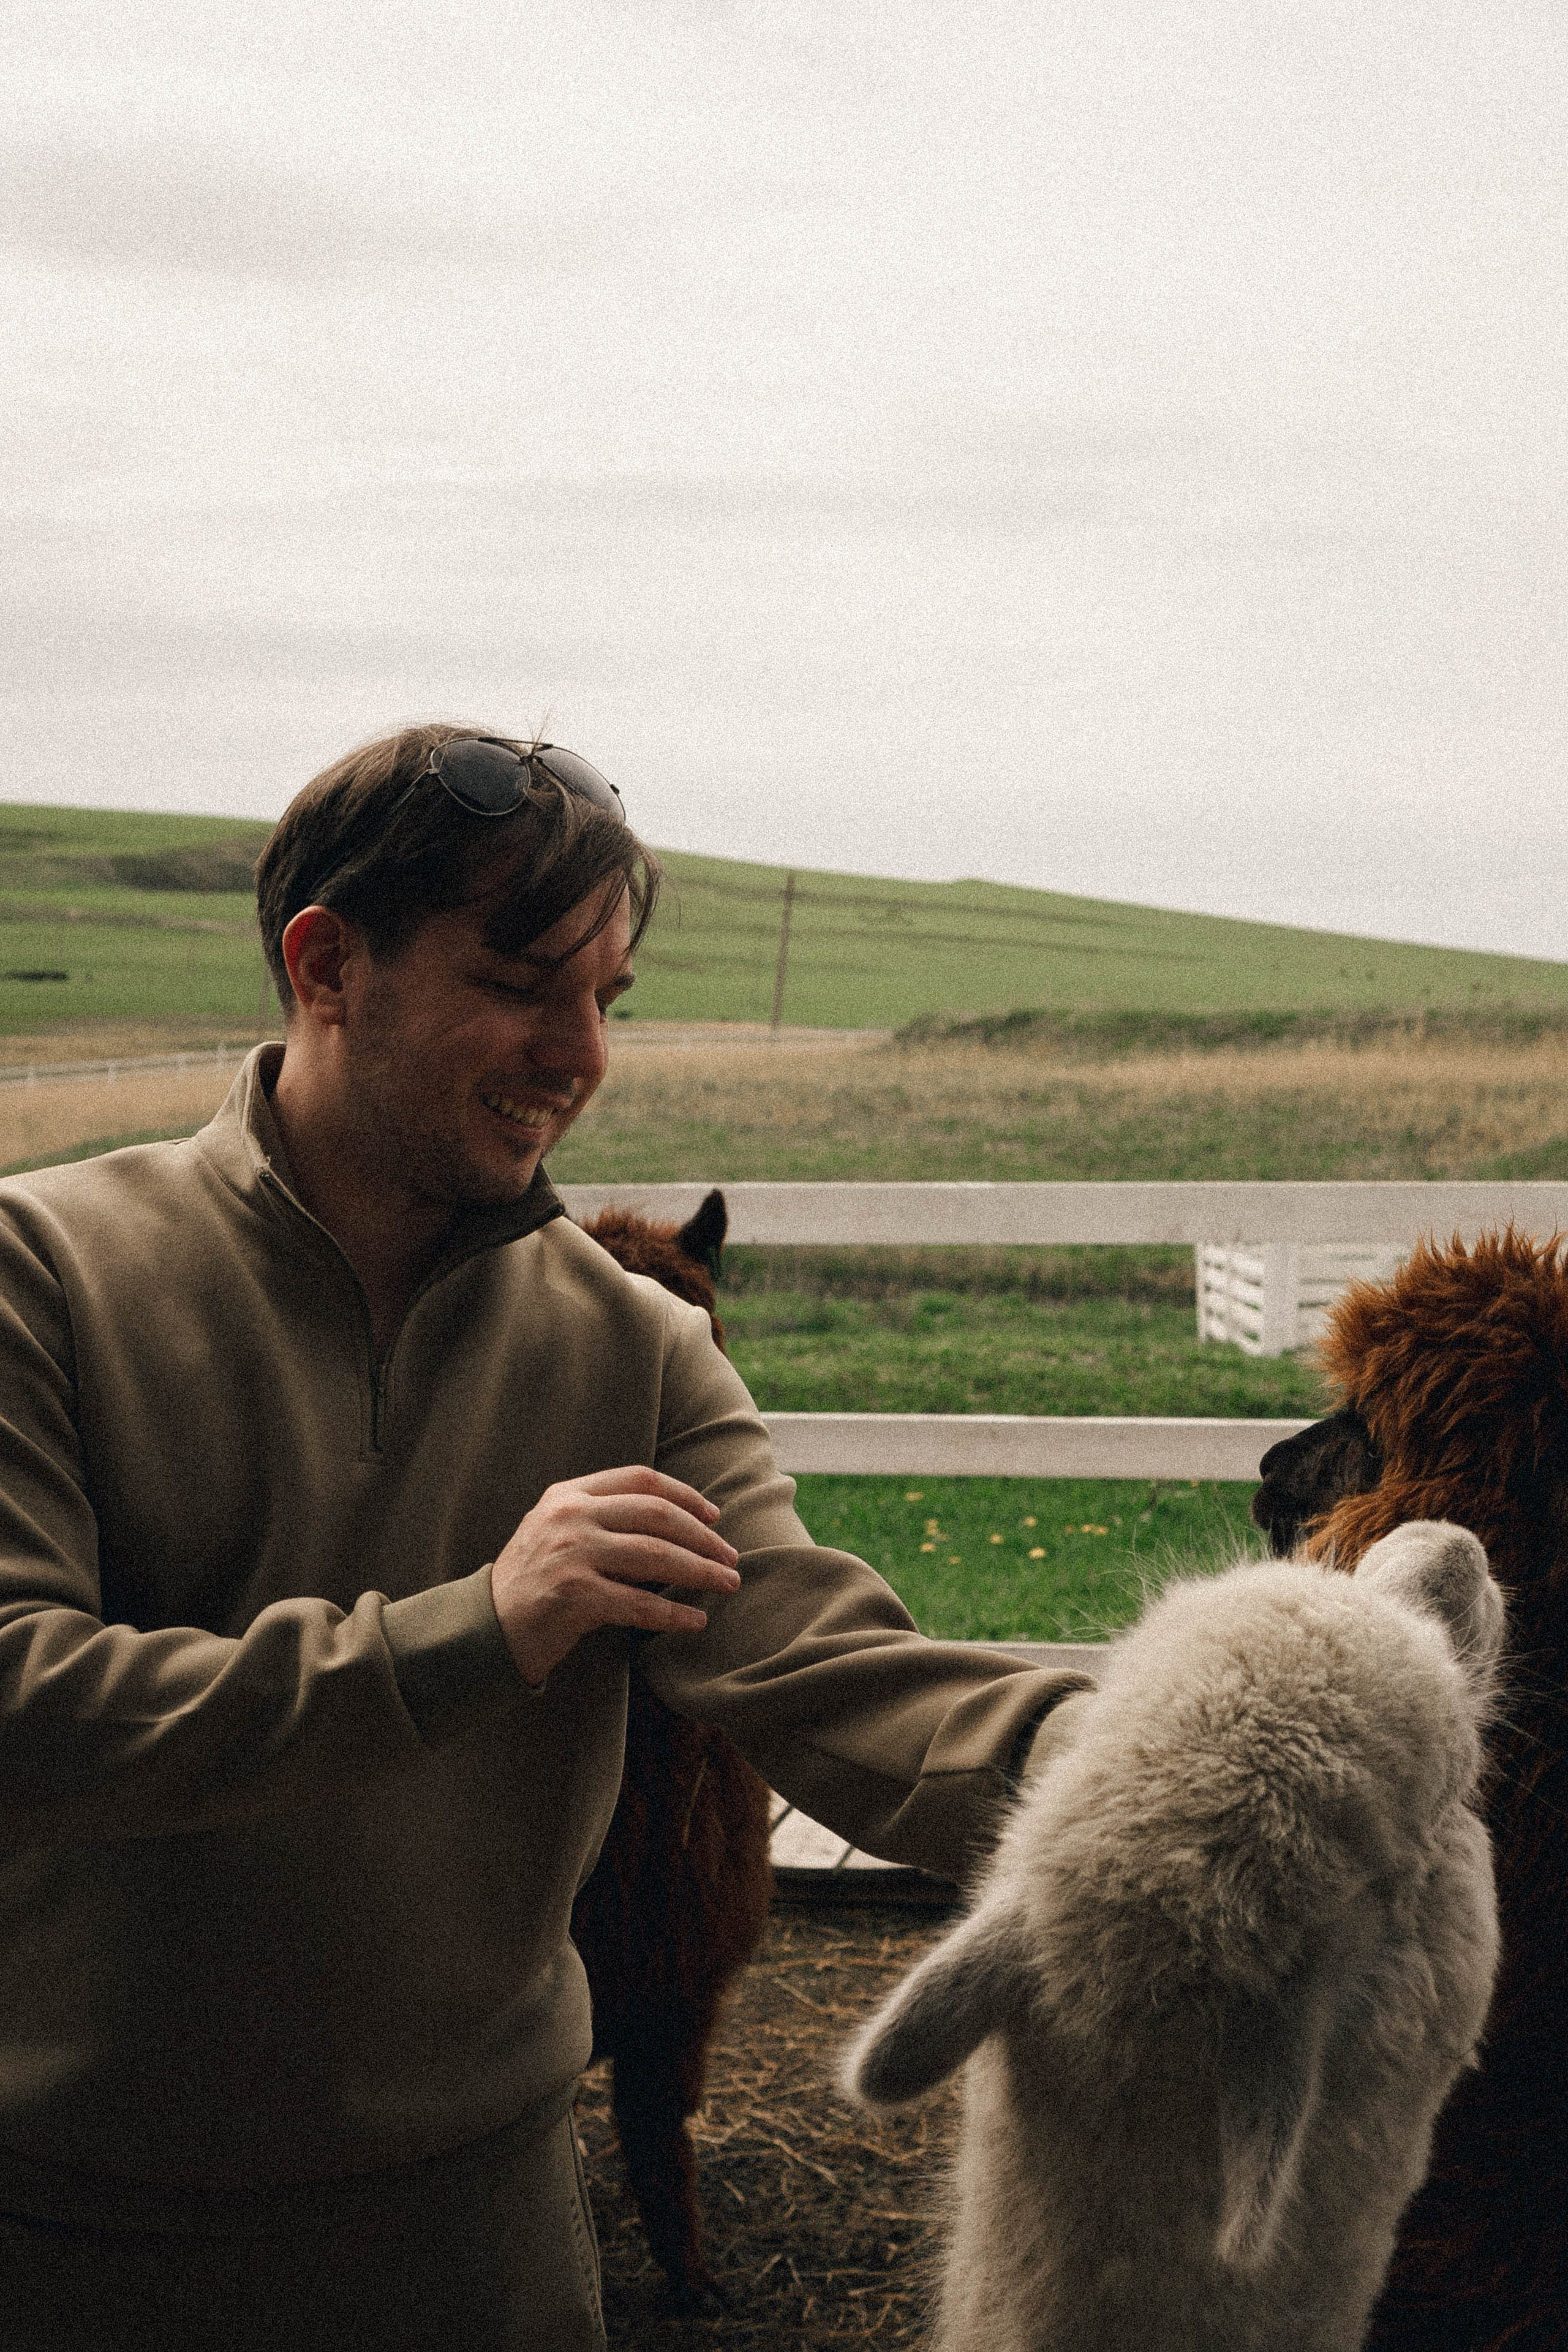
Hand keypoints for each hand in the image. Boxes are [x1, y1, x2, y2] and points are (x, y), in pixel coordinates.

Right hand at [489, 1466, 740, 1685]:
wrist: (484, 1627)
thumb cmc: (532, 1581)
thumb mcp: (558, 1532)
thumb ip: (603, 1518)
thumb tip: (678, 1525)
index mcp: (568, 1494)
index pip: (641, 1480)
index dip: (686, 1496)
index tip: (715, 1516)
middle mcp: (570, 1517)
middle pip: (657, 1515)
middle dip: (703, 1537)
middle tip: (731, 1558)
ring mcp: (571, 1555)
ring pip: (655, 1556)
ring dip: (700, 1573)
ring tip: (728, 1585)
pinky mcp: (574, 1597)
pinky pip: (640, 1604)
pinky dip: (674, 1614)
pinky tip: (696, 1621)